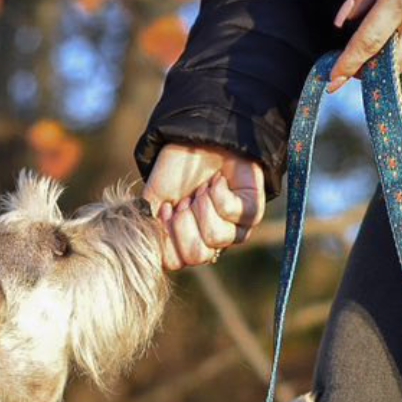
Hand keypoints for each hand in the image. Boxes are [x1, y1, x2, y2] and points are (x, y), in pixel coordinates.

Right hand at [143, 144, 265, 270]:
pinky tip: (218, 181)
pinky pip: (231, 213)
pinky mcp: (252, 211)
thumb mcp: (154, 199)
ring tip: (202, 189)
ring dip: (202, 205)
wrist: (197, 139)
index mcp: (188, 243)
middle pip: (197, 255)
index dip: (166, 235)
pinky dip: (218, 192)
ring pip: (216, 237)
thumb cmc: (176, 171)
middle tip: (186, 199)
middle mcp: (213, 242)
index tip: (166, 207)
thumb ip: (149, 228)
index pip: (174, 261)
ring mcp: (235, 229)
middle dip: (184, 222)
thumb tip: (150, 248)